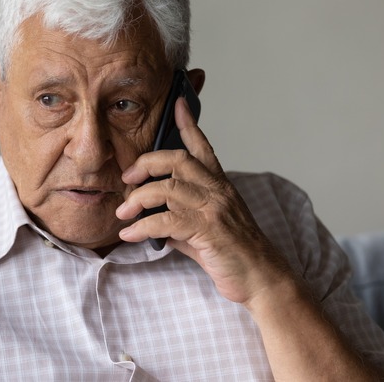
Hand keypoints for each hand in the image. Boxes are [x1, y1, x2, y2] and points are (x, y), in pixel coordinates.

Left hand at [116, 97, 293, 304]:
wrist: (262, 279)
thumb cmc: (233, 255)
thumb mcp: (204, 231)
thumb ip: (180, 221)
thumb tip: (152, 224)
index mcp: (220, 186)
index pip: (202, 147)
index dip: (189, 124)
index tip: (178, 103)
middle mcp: (218, 191)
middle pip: (177, 160)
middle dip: (146, 164)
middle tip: (126, 179)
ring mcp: (214, 209)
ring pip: (167, 188)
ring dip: (137, 200)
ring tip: (122, 213)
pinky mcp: (209, 230)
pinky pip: (166, 222)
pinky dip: (142, 228)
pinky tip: (129, 235)